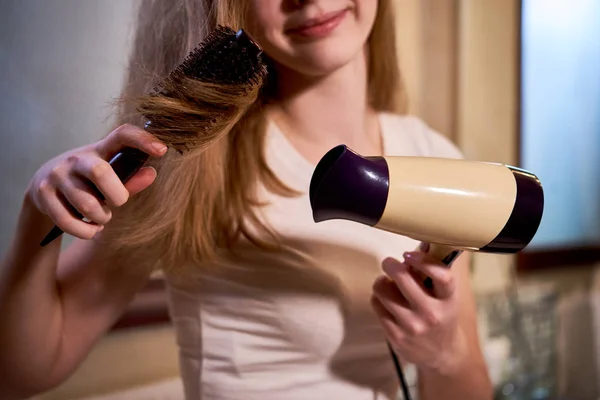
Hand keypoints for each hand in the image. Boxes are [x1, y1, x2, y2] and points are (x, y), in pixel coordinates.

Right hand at [27, 124, 166, 239]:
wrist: (42, 189)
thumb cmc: (87, 183)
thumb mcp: (109, 178)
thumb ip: (130, 180)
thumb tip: (151, 173)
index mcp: (99, 150)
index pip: (122, 135)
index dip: (142, 140)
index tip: (162, 150)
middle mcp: (76, 158)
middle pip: (101, 172)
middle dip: (117, 196)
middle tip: (117, 203)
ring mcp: (57, 175)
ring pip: (88, 205)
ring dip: (102, 218)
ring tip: (101, 217)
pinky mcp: (43, 194)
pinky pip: (70, 222)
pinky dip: (86, 231)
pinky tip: (91, 228)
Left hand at [371, 247, 468, 373]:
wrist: (442, 353)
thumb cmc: (442, 313)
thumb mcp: (446, 294)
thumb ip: (434, 269)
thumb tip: (424, 239)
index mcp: (448, 299)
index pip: (440, 275)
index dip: (423, 260)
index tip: (408, 254)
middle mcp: (432, 314)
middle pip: (402, 279)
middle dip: (391, 265)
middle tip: (389, 263)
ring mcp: (412, 327)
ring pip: (382, 290)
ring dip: (382, 282)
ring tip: (387, 283)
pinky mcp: (396, 336)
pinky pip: (376, 304)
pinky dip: (378, 298)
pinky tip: (386, 300)